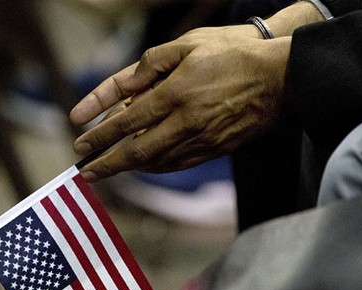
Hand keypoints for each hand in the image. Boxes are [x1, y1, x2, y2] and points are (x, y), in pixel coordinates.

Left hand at [69, 26, 292, 180]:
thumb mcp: (188, 44)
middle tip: (86, 173)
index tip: (81, 144)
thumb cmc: (233, 54)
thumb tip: (126, 86)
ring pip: (157, 162)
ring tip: (109, 170)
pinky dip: (157, 167)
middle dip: (107, 165)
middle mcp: (186, 122)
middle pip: (137, 152)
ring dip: (130, 170)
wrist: (280, 77)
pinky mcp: (216, 149)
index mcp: (175, 93)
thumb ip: (152, 63)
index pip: (126, 121)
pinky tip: (145, 166)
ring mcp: (202, 139)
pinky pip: (179, 164)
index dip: (100, 136)